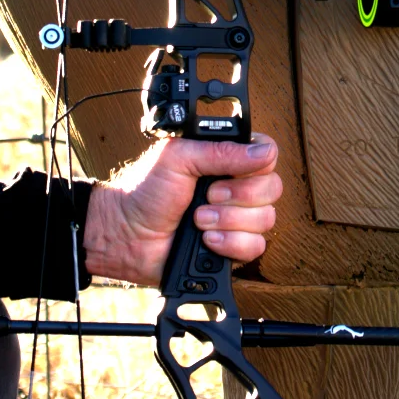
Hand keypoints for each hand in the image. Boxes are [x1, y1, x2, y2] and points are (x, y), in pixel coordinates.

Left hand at [82, 134, 281, 286]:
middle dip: (237, 197)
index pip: (267, 155)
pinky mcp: (233, 247)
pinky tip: (207, 240)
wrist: (126, 234)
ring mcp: (236, 218)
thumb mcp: (179, 158)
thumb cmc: (145, 191)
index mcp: (226, 159)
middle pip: (272, 188)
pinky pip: (255, 246)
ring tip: (198, 220)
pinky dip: (230, 244)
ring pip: (265, 219)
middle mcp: (236, 187)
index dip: (253, 167)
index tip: (225, 174)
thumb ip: (222, 151)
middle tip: (206, 197)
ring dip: (228, 221)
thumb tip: (264, 151)